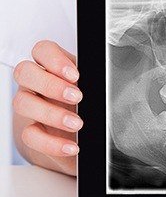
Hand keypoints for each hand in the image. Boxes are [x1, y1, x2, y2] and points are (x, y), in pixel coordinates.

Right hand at [13, 41, 82, 175]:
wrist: (75, 136)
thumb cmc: (86, 105)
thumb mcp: (94, 89)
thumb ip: (95, 82)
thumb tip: (112, 83)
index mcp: (54, 67)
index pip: (43, 51)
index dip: (54, 59)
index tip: (75, 75)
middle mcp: (37, 84)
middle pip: (25, 72)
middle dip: (51, 84)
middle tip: (77, 97)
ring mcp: (31, 107)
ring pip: (23, 102)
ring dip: (51, 114)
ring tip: (77, 124)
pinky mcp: (31, 132)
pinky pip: (30, 135)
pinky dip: (51, 143)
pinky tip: (71, 146)